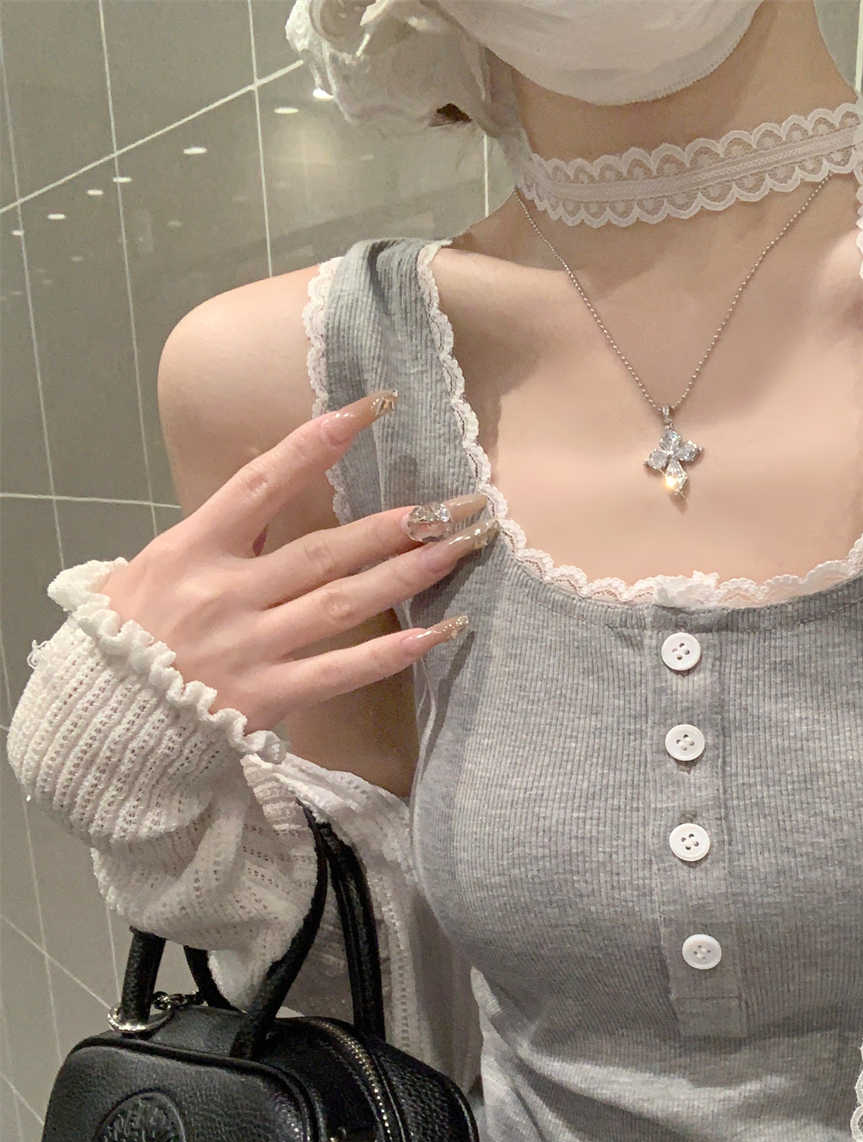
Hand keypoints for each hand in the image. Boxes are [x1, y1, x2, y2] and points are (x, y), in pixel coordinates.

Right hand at [97, 390, 495, 734]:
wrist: (105, 716)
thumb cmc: (134, 631)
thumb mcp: (160, 562)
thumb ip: (223, 525)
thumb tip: (264, 463)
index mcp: (194, 547)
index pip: (264, 482)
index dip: (320, 441)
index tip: (375, 408)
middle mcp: (226, 592)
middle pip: (326, 549)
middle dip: (398, 524)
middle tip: (461, 503)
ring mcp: (249, 646)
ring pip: (342, 602)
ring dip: (408, 574)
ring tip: (461, 548)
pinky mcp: (265, 696)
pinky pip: (341, 671)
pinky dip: (393, 651)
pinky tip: (441, 631)